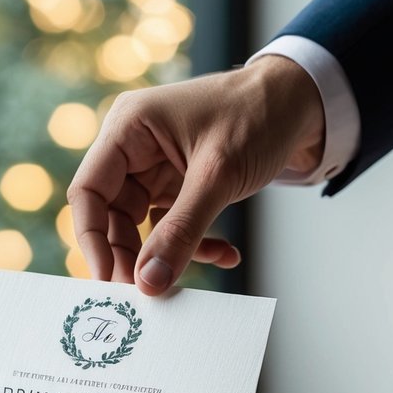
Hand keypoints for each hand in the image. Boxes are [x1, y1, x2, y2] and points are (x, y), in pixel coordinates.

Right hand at [67, 56, 324, 292]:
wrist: (304, 101)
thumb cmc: (259, 114)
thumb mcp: (218, 176)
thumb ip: (181, 231)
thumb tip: (148, 282)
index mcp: (129, 128)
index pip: (89, 191)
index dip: (93, 239)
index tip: (110, 281)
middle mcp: (135, 146)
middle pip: (111, 214)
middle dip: (130, 255)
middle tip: (146, 292)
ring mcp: (156, 166)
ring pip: (141, 225)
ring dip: (166, 254)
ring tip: (186, 280)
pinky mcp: (179, 182)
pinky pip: (173, 225)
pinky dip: (194, 244)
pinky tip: (226, 254)